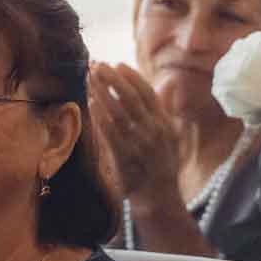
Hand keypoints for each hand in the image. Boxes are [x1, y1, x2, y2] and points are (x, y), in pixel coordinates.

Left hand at [88, 62, 183, 203]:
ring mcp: (140, 146)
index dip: (132, 77)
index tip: (117, 64)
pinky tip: (91, 104)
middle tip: (97, 65)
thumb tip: (169, 82)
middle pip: (132, 99)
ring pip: (119, 114)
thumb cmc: (161, 162)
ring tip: (90, 80)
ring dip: (103, 94)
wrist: (158, 196)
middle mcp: (154, 132)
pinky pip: (111, 134)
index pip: (148, 94)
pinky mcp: (126, 158)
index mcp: (165, 123)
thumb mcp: (170, 134)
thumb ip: (166, 108)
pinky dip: (101, 118)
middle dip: (113, 80)